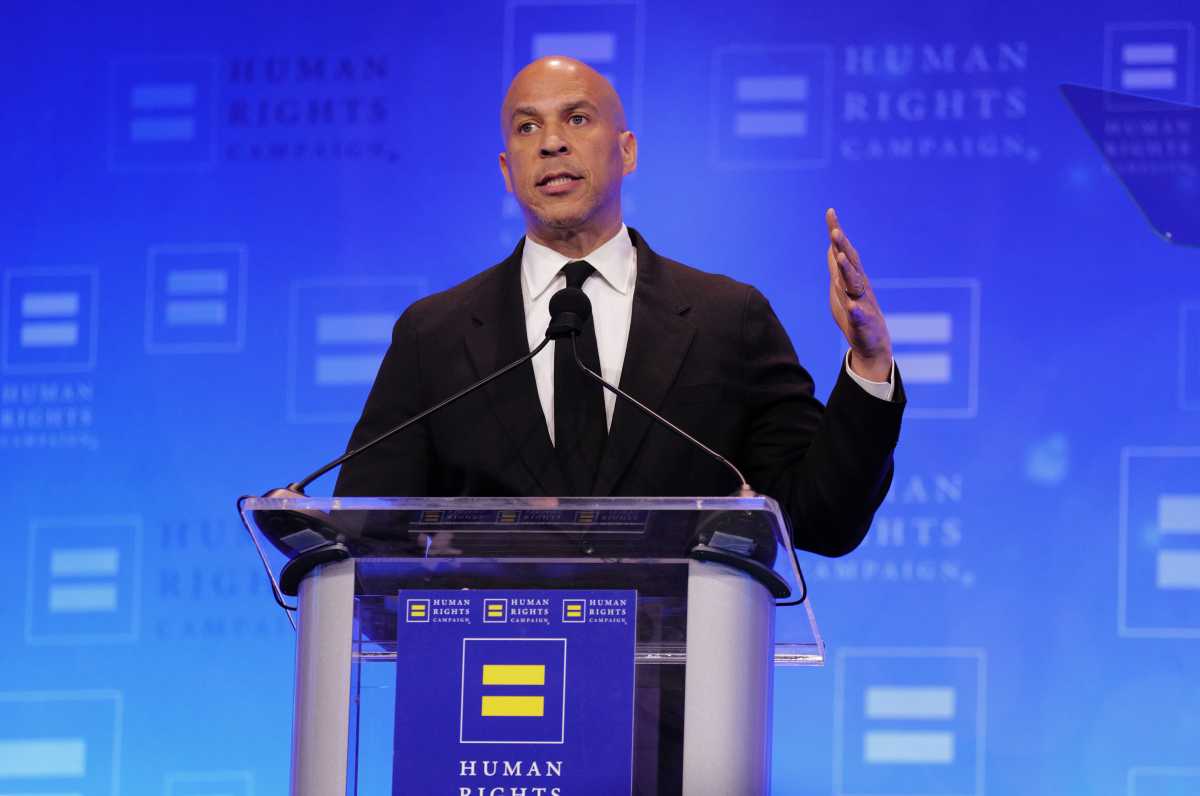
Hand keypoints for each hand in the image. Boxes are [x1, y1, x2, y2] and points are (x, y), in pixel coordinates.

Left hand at [825, 208, 891, 381]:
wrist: (872, 343)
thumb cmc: (854, 313)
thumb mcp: (841, 288)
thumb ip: (837, 268)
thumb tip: (831, 247)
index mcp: (851, 277)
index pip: (843, 251)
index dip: (836, 232)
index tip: (830, 212)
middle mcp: (859, 286)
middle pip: (850, 263)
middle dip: (843, 247)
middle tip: (834, 232)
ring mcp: (862, 303)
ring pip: (855, 285)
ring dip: (848, 271)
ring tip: (840, 259)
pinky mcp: (864, 322)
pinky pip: (860, 315)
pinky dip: (856, 310)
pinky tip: (852, 306)